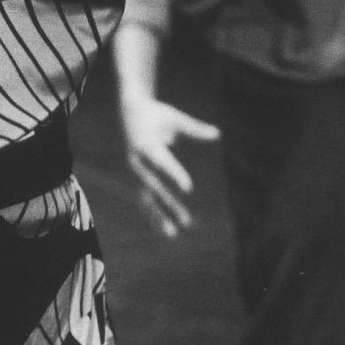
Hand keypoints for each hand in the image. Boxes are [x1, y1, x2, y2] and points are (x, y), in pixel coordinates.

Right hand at [120, 95, 220, 238]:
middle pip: (153, 186)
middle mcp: (137, 160)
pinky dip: (153, 213)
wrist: (127, 111)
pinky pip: (143, 198)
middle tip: (187, 221)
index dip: (174, 175)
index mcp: (145, 142)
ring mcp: (134, 171)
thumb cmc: (155, 114)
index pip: (161, 162)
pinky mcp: (135, 177)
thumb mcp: (174, 117)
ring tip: (174, 233)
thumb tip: (217, 134)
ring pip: (145, 197)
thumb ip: (194, 128)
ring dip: (159, 215)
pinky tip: (166, 228)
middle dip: (169, 204)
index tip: (188, 188)